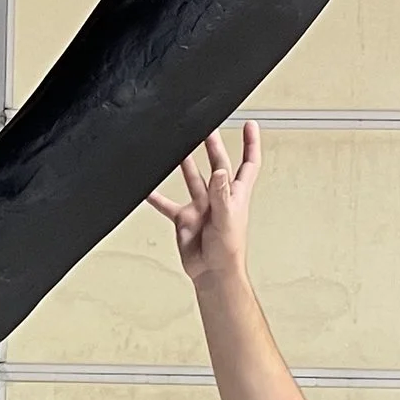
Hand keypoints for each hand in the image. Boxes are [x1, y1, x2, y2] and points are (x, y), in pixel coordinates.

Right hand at [147, 122, 261, 287]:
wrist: (212, 273)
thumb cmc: (228, 251)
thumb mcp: (228, 219)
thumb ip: (222, 194)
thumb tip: (221, 171)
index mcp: (236, 195)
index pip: (248, 163)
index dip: (251, 144)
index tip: (251, 125)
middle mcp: (219, 197)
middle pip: (217, 164)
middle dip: (213, 145)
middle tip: (207, 128)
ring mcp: (201, 207)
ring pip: (192, 179)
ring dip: (185, 164)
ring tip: (177, 148)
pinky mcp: (185, 219)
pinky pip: (168, 204)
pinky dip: (157, 197)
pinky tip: (147, 189)